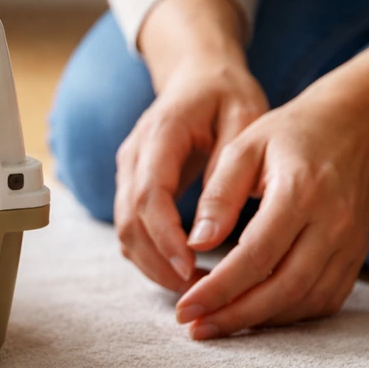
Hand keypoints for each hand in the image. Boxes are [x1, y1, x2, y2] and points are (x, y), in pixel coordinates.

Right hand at [117, 0, 266, 290]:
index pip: (149, 195)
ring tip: (194, 287)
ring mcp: (127, 170)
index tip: (190, 267)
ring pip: (124, 229)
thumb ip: (226, 173)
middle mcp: (134, 154)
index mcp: (161, 132)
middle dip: (157, 262)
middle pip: (128, 220)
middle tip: (197, 292)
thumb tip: (208, 233)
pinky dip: (151, 254)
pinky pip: (131, 228)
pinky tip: (183, 269)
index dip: (165, 237)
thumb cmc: (227, 95)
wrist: (198, 75)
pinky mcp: (130, 184)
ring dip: (152, 264)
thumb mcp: (244, 120)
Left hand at [175, 31, 368, 338]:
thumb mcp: (243, 150)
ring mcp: (349, 244)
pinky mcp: (355, 256)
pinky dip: (286, 314)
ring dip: (258, 321)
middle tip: (195, 329)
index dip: (218, 289)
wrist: (350, 128)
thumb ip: (218, 196)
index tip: (184, 308)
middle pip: (282, 288)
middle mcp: (331, 225)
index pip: (256, 256)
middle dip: (235, 315)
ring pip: (304, 301)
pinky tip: (252, 314)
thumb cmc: (286, 136)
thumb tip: (195, 244)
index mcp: (300, 194)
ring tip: (216, 326)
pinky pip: (323, 299)